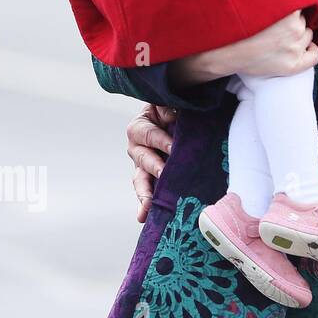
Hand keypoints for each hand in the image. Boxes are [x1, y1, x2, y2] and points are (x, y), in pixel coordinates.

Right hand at [127, 104, 174, 222]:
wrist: (180, 115)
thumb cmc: (175, 106)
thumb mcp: (169, 101)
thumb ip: (169, 106)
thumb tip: (171, 117)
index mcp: (141, 125)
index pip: (149, 134)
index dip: (161, 140)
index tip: (174, 148)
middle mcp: (138, 147)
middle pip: (142, 159)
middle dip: (154, 166)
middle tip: (164, 173)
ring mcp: (144, 164)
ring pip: (140, 179)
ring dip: (144, 193)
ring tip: (147, 207)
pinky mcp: (152, 176)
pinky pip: (146, 190)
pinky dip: (146, 203)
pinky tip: (144, 216)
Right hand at [171, 10, 317, 86]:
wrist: (221, 53)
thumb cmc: (234, 25)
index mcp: (287, 9)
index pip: (300, 4)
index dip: (291, 8)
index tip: (282, 12)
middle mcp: (294, 28)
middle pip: (303, 21)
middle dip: (293, 23)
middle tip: (276, 27)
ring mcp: (293, 48)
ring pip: (307, 36)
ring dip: (298, 36)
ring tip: (280, 38)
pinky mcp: (292, 65)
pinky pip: (313, 56)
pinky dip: (310, 51)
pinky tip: (302, 49)